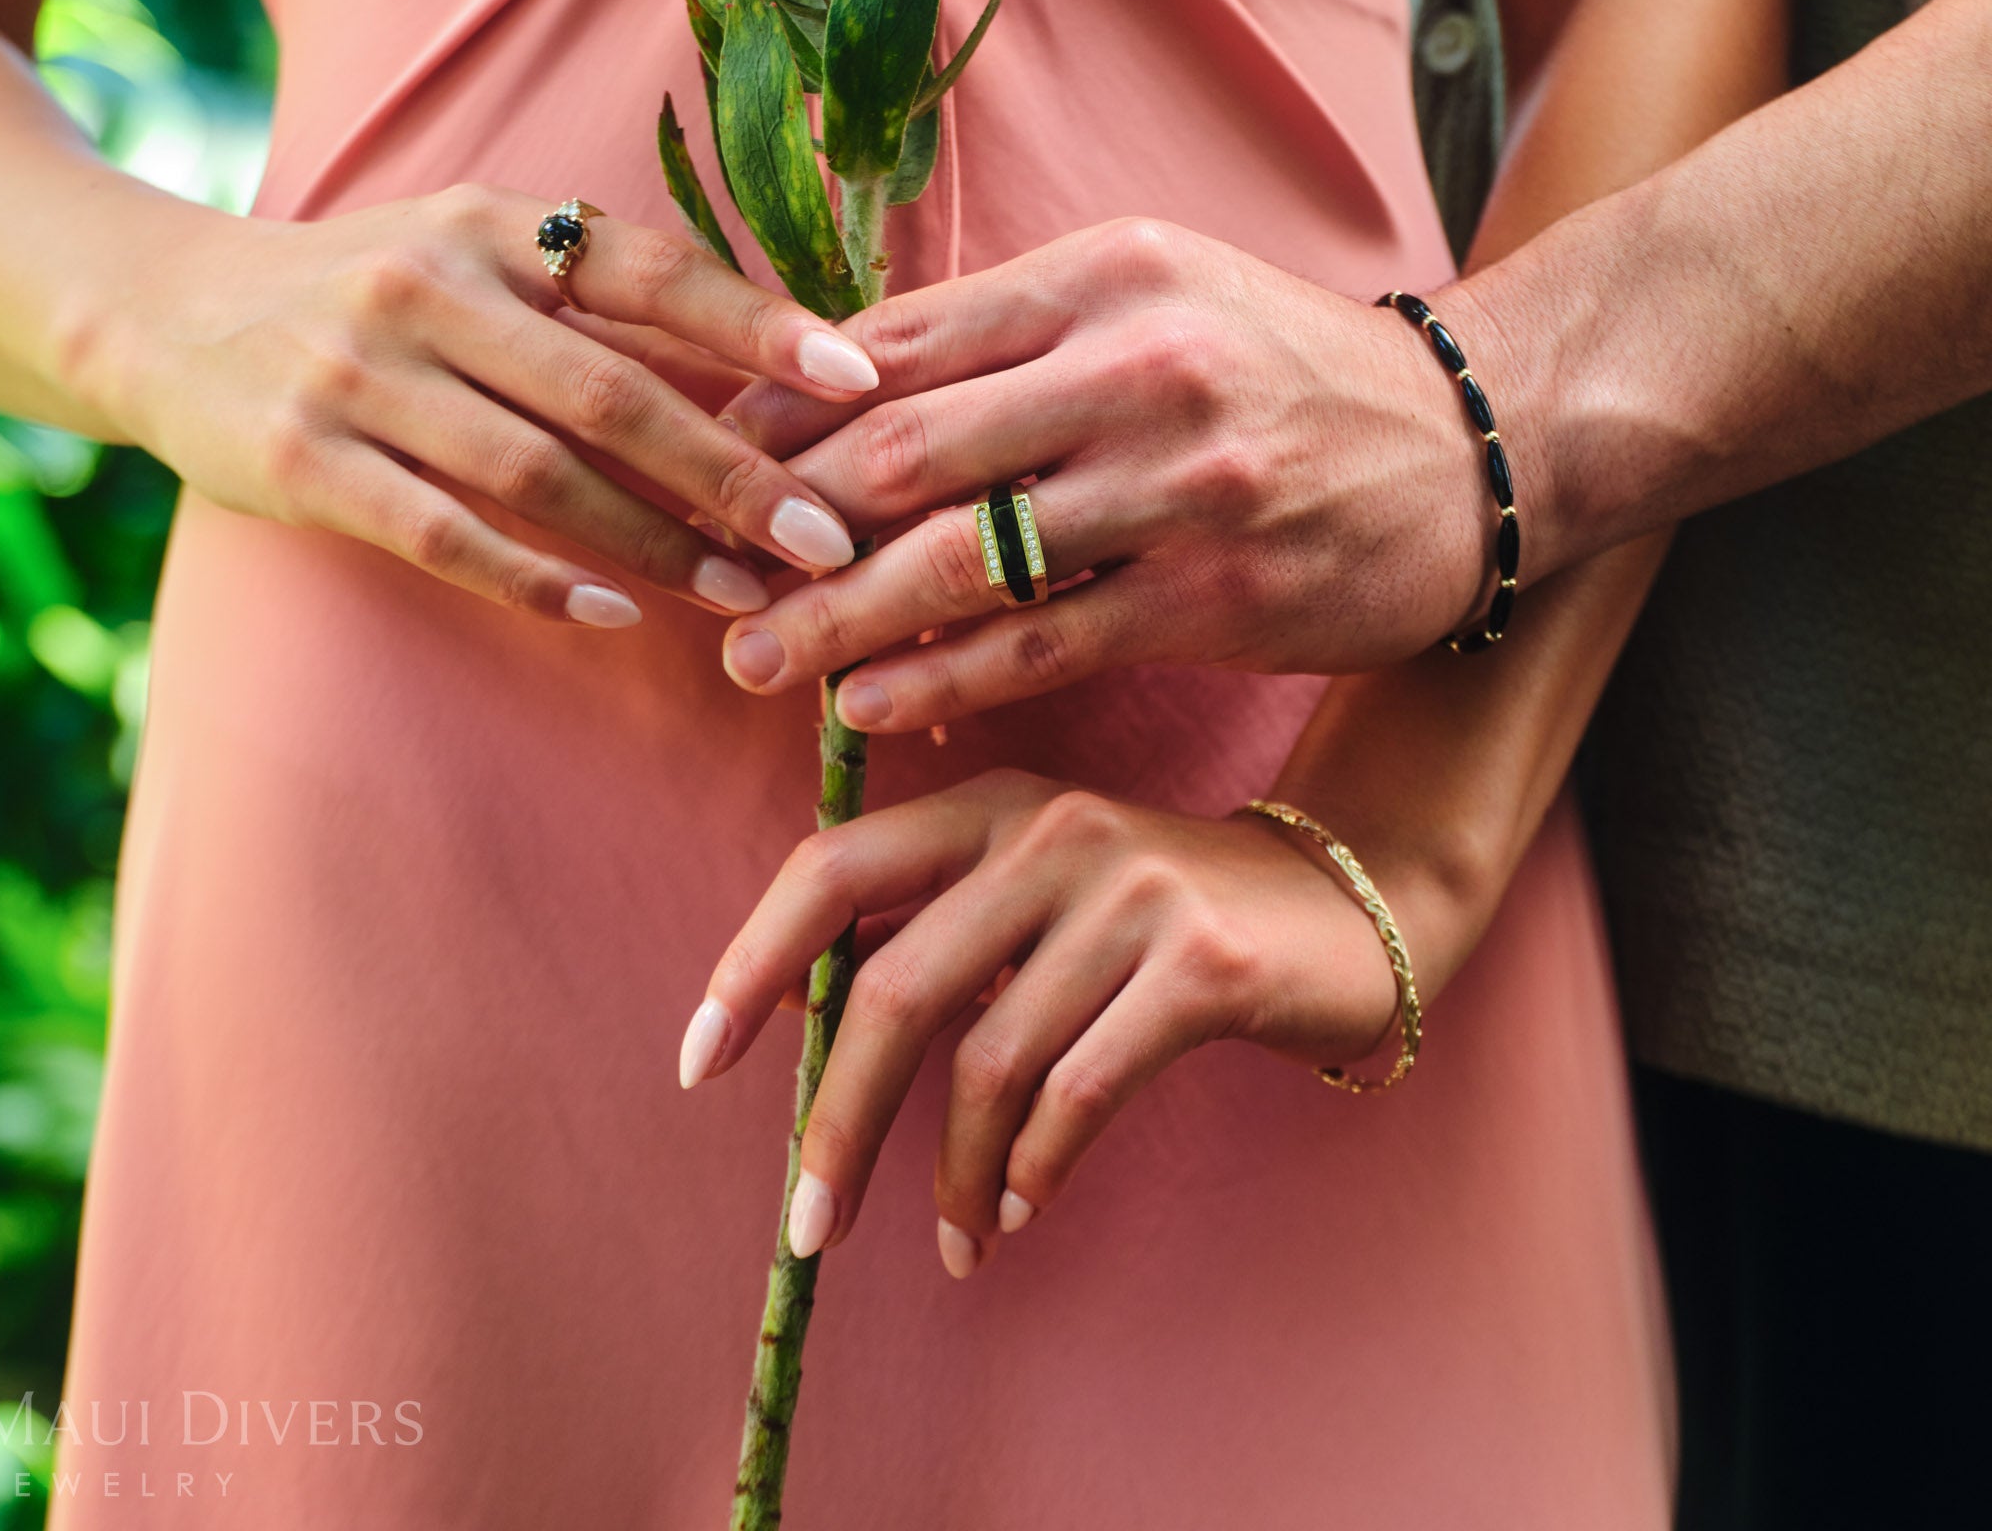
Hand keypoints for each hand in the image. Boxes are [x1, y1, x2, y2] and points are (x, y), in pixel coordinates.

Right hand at [85, 183, 882, 622]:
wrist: (161, 312)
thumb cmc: (364, 290)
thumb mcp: (470, 253)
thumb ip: (592, 299)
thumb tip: (762, 360)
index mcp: (492, 224)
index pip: (651, 268)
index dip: (759, 325)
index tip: (859, 380)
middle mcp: (430, 286)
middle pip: (613, 391)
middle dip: (733, 472)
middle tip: (828, 537)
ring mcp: (361, 374)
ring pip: (540, 472)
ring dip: (655, 542)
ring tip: (746, 594)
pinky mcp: (305, 461)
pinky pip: (442, 533)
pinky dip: (533, 577)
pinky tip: (612, 612)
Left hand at [678, 769, 1406, 1277]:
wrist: (1340, 904)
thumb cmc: (1160, 917)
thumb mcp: (1040, 892)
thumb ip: (938, 937)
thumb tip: (806, 1033)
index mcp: (990, 804)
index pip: (833, 866)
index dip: (752, 962)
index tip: (697, 1064)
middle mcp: (1050, 827)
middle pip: (895, 986)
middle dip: (838, 1119)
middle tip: (808, 1223)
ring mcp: (1131, 889)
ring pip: (989, 1059)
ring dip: (952, 1173)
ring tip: (956, 1234)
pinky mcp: (1204, 964)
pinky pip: (1080, 1092)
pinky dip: (1034, 1168)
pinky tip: (1023, 1205)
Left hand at [716, 219, 1499, 727]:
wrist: (1480, 441)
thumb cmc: (1283, 367)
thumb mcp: (1158, 296)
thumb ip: (1013, 333)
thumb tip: (842, 383)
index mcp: (1103, 275)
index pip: (897, 342)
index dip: (783, 411)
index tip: (703, 464)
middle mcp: (1135, 366)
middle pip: (906, 448)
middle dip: (782, 522)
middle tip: (700, 577)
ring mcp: (1180, 484)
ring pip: (963, 557)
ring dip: (838, 615)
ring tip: (753, 658)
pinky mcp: (1217, 595)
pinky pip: (1046, 643)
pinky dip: (945, 675)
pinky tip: (869, 701)